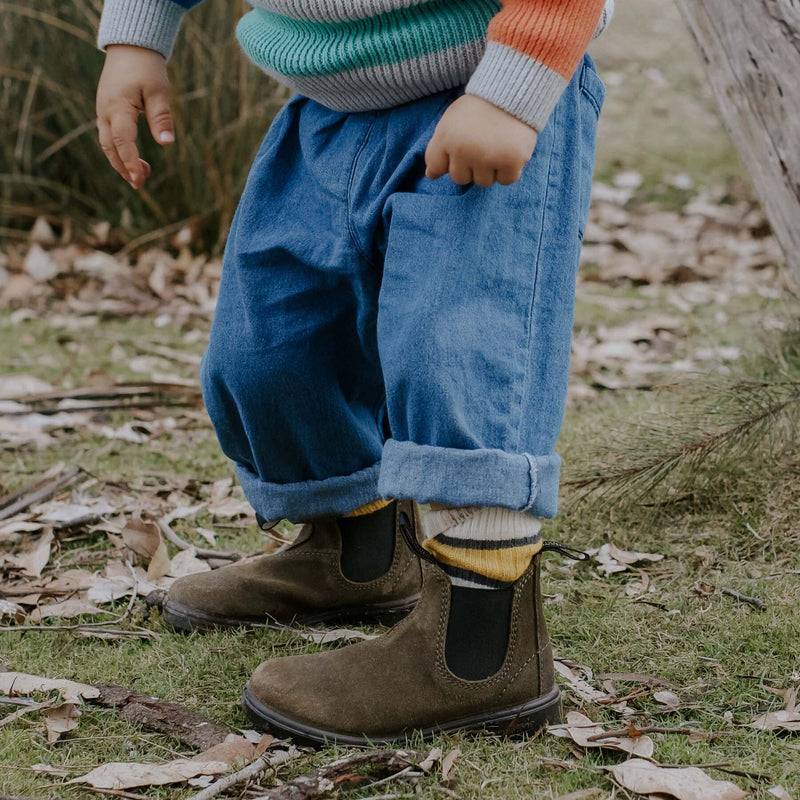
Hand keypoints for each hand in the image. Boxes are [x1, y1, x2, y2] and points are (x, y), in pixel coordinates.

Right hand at [96, 44, 174, 189]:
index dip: (130, 161)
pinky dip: (120, 151)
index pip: (122, 140)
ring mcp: (103, 112)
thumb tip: (167, 142)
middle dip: (124, 168)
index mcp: (117, 107)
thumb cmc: (147, 69)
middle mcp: (105, 111)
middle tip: (139, 185)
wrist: (130, 49)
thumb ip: (162, 117)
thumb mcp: (159, 91)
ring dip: (121, 162)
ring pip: (108, 144)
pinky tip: (134, 160)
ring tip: (140, 177)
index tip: (140, 178)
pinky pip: (109, 137)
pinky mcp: (106, 112)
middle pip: (110, 147)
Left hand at [424, 94, 537, 186]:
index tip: (459, 145)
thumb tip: (431, 175)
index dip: (448, 159)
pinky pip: (506, 180)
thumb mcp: (450, 122)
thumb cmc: (479, 108)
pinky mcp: (512, 161)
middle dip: (469, 165)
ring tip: (496, 145)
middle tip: (481, 143)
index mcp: (446, 138)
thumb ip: (437, 149)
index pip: (436, 167)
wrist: (513, 90)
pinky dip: (509, 170)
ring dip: (490, 169)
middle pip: (460, 179)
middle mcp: (465, 151)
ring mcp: (488, 158)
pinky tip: (509, 151)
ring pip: (483, 182)